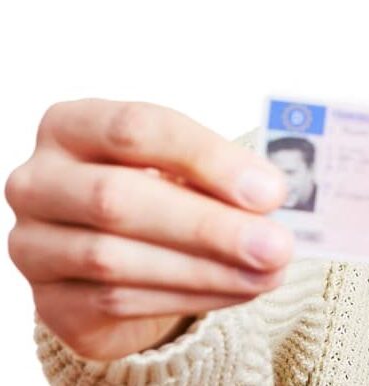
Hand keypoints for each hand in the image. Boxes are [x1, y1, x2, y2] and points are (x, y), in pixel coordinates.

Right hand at [5, 99, 293, 360]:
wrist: (116, 252)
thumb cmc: (158, 187)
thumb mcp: (185, 165)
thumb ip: (222, 173)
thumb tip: (270, 195)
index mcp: (73, 125)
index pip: (137, 128)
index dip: (207, 158)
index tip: (270, 189)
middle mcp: (40, 180)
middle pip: (117, 198)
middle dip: (208, 225)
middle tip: (276, 243)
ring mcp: (34, 244)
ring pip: (115, 259)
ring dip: (206, 269)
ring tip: (269, 271)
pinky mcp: (50, 302)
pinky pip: (118, 301)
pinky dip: (190, 296)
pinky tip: (239, 288)